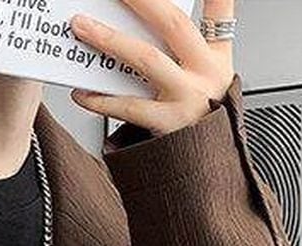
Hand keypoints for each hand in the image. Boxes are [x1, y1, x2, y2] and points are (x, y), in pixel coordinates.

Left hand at [68, 0, 235, 136]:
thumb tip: (144, 28)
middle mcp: (205, 74)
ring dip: (109, 40)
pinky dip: (100, 100)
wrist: (202, 172)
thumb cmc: (197, 124)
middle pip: (173, 24)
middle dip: (141, 0)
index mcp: (215, 59)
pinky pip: (127, 107)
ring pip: (146, 59)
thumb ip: (185, 52)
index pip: (220, 13)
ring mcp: (187, 99)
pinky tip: (81, 92)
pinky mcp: (167, 126)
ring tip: (82, 27)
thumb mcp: (206, 82)